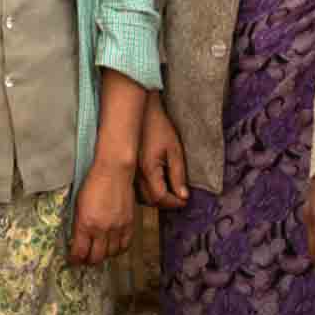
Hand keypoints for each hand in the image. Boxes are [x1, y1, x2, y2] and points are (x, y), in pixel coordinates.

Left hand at [70, 158, 135, 266]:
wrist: (113, 172)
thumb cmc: (92, 184)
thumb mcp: (78, 205)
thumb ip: (79, 224)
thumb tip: (78, 239)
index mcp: (86, 224)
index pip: (80, 252)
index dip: (75, 259)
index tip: (73, 260)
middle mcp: (101, 229)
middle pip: (96, 257)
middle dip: (89, 261)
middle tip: (85, 258)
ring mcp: (117, 228)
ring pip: (111, 254)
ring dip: (104, 255)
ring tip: (99, 252)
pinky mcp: (129, 224)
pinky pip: (125, 246)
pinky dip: (118, 250)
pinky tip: (113, 247)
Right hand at [138, 94, 188, 210]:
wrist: (141, 112)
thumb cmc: (159, 127)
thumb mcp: (174, 149)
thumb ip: (178, 174)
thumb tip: (183, 195)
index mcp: (148, 170)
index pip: (161, 197)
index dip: (175, 202)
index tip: (186, 199)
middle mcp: (135, 174)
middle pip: (151, 200)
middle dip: (167, 202)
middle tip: (180, 196)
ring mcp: (129, 172)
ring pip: (142, 196)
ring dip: (156, 198)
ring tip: (169, 190)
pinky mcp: (128, 168)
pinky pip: (136, 188)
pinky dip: (148, 191)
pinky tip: (157, 183)